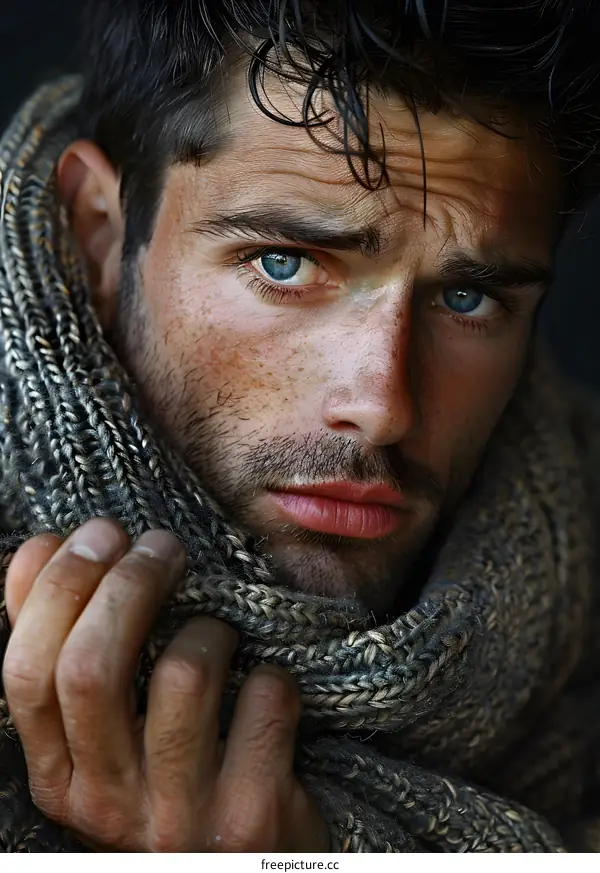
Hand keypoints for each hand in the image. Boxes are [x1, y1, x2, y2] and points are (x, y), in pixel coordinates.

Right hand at [2, 518, 328, 851]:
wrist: (253, 866)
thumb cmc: (179, 779)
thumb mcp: (108, 735)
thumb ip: (68, 651)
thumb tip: (35, 550)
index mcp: (60, 779)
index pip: (27, 672)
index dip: (58, 587)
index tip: (98, 534)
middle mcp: (108, 805)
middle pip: (92, 666)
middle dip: (128, 582)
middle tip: (162, 547)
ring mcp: (181, 815)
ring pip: (184, 673)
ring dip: (210, 628)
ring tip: (219, 635)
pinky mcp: (252, 813)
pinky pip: (263, 699)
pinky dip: (270, 674)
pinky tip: (264, 689)